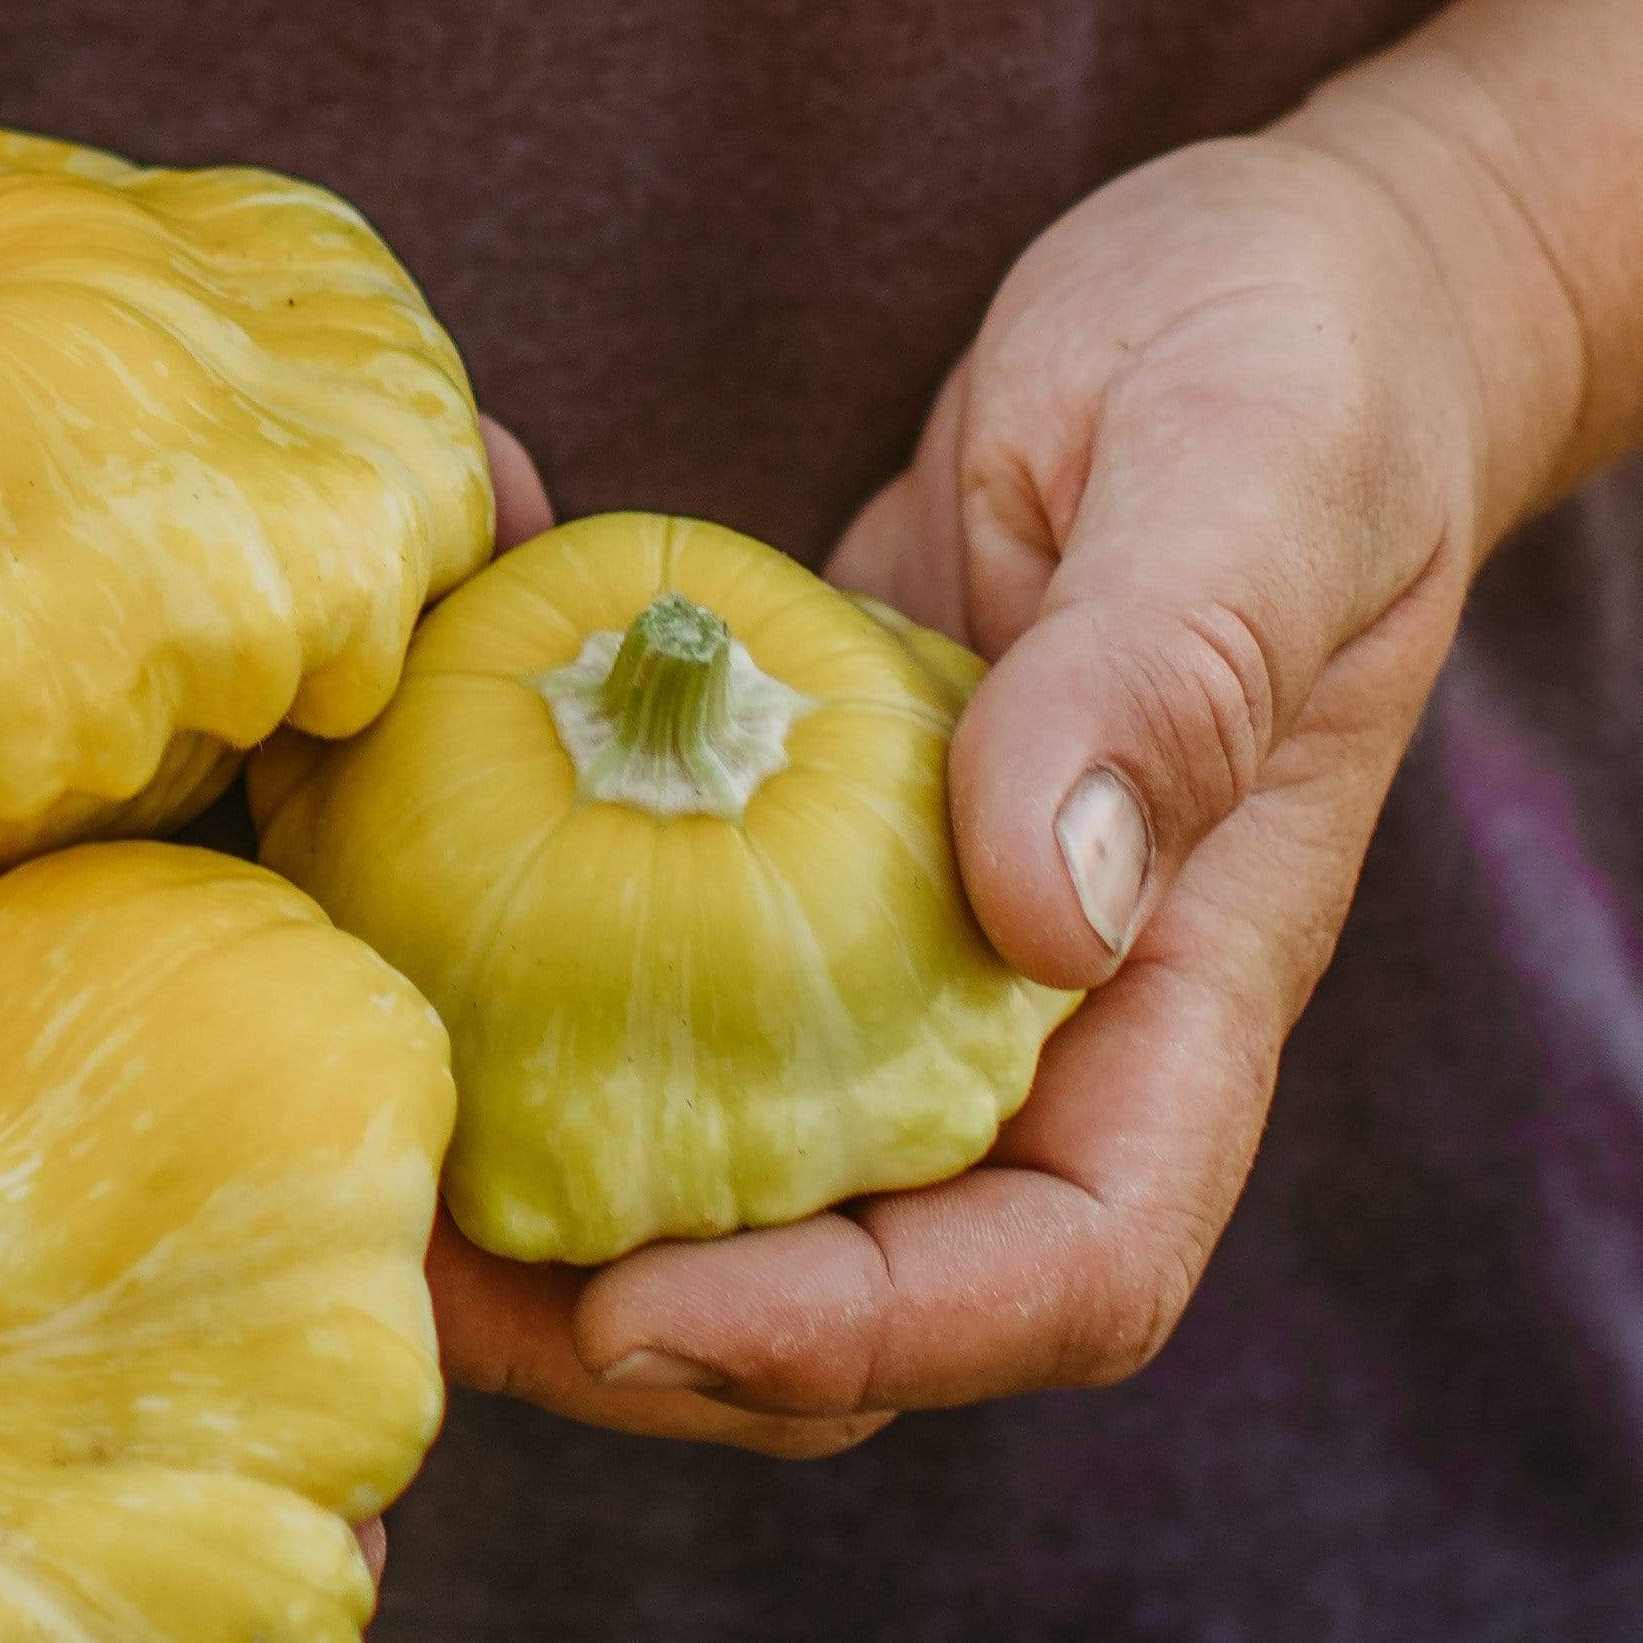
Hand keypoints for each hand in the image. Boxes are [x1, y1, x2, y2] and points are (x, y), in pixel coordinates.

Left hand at [434, 114, 1578, 1452]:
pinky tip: (352, 856)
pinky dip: (489, 962)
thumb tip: (1045, 910)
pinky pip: (638, 981)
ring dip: (526, 1200)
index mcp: (1182, 992)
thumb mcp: (1252, 476)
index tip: (641, 1312)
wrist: (1254, 304)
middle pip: (853, 1291)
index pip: (1064, 1269)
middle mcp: (1033, 1027)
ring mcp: (895, 964)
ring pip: (720, 1180)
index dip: (863, 1338)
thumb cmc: (1297, 370)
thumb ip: (1169, 672)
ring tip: (344, 1142)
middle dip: (626, 1332)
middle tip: (401, 1262)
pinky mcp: (779, 874)